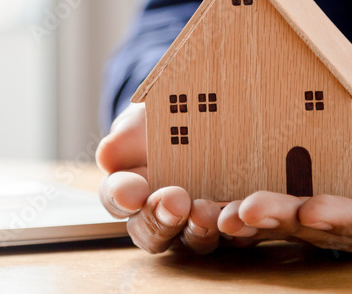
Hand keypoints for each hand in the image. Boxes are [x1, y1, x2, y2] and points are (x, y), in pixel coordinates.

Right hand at [96, 103, 225, 253]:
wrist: (216, 111)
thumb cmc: (168, 117)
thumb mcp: (147, 117)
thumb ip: (128, 135)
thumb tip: (107, 157)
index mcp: (132, 187)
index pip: (118, 198)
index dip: (121, 197)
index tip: (129, 193)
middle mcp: (161, 215)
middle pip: (151, 232)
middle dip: (160, 219)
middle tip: (173, 201)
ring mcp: (197, 223)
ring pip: (193, 240)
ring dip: (199, 229)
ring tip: (207, 211)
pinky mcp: (235, 224)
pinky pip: (238, 234)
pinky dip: (240, 226)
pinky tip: (244, 213)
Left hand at [217, 81, 351, 257]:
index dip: (345, 216)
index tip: (309, 209)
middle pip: (336, 231)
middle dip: (288, 222)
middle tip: (247, 210)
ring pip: (307, 234)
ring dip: (264, 227)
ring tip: (225, 216)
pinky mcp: (327, 224)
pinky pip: (291, 226)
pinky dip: (257, 221)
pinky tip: (222, 213)